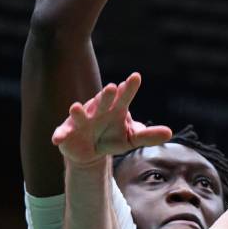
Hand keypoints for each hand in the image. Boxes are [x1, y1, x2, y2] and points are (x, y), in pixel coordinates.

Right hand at [52, 73, 173, 166]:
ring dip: (78, 112)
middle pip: (102, 102)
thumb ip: (148, 135)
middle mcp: (97, 110)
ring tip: (76, 107)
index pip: (124, 97)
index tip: (136, 77)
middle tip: (111, 88)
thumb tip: (169, 133)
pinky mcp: (67, 133)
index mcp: (114, 109)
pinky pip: (62, 133)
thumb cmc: (112, 137)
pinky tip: (57, 139)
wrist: (90, 151)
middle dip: (105, 96)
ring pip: (79, 115)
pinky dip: (60, 135)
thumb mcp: (131, 138)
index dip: (129, 88)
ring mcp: (81, 121)